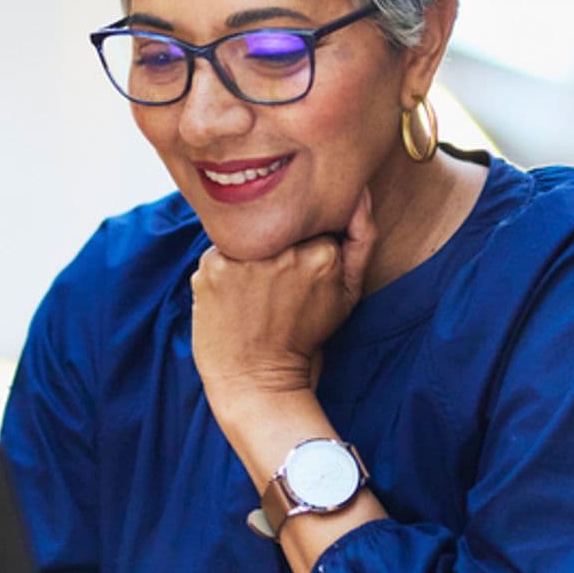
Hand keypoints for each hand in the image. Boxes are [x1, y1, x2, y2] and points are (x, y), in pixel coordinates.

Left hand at [189, 188, 375, 426]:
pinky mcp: (211, 266)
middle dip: (275, 243)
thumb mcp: (349, 292)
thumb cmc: (305, 336)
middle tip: (271, 285)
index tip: (298, 268)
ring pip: (245, 233)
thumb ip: (362, 239)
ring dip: (248, 254)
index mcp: (322, 253)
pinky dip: (224, 268)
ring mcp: (244, 257)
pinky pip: (219, 248)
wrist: (258, 380)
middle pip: (277, 223)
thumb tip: (360, 192)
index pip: (309, 219)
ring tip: (252, 291)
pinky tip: (231, 296)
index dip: (303, 241)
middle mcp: (283, 250)